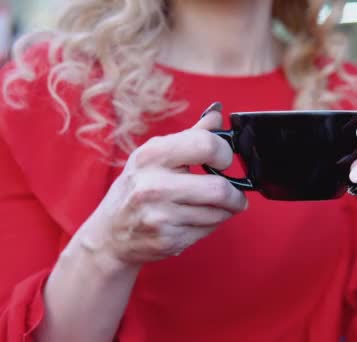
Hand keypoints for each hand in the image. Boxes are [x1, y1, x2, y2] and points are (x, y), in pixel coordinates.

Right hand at [81, 108, 247, 267]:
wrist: (109, 234)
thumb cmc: (137, 188)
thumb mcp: (156, 156)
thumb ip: (192, 135)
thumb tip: (217, 114)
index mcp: (153, 155)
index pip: (207, 145)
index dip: (225, 153)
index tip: (225, 161)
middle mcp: (153, 185)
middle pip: (219, 188)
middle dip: (235, 194)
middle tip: (234, 194)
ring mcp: (160, 216)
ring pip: (219, 212)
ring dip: (225, 211)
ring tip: (214, 207)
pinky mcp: (168, 240)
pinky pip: (208, 229)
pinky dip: (211, 225)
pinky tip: (196, 220)